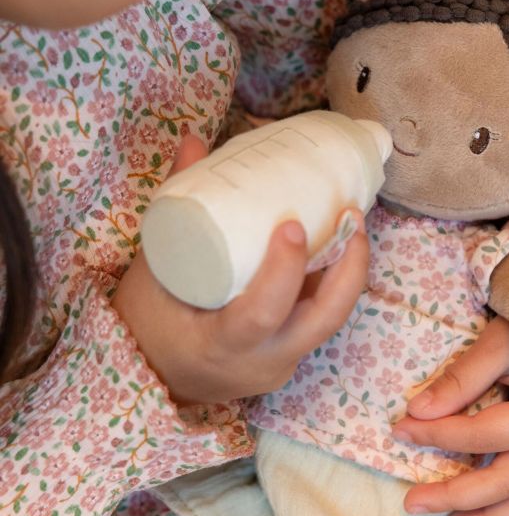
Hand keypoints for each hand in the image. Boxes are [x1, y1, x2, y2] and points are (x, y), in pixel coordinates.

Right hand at [113, 135, 368, 404]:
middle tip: (353, 215)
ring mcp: (282, 363)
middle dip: (350, 266)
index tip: (292, 225)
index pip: (262, 315)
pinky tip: (338, 245)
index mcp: (218, 345)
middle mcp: (261, 361)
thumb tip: (195, 141)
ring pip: (331, 318)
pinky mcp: (292, 355)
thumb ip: (178, 203)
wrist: (152, 374)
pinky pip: (320, 319)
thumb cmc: (148, 320)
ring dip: (349, 269)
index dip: (284, 271)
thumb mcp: (155, 266)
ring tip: (354, 222)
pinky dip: (332, 281)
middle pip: (324, 320)